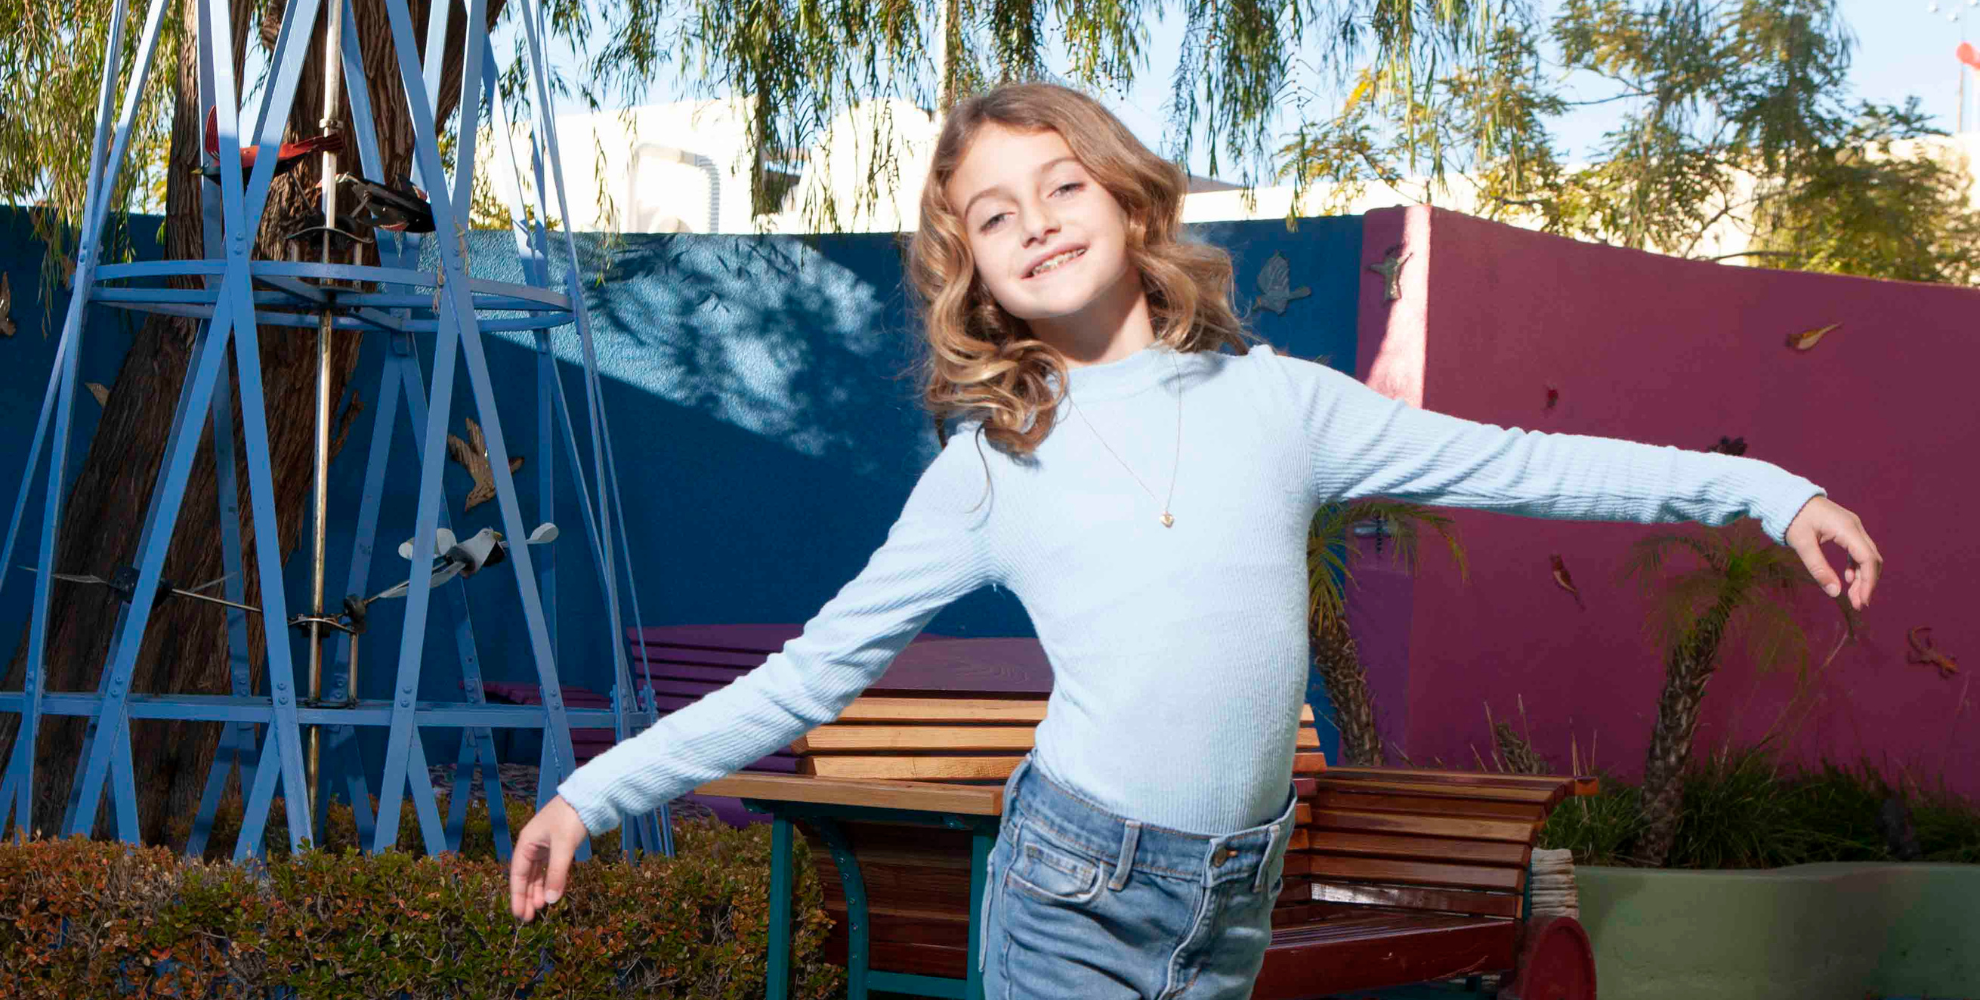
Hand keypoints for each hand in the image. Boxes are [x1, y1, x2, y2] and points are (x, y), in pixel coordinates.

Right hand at [510, 795, 588, 922]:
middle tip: (530, 918)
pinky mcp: (558, 845)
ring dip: (538, 890)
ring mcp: (545, 845)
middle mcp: (533, 845)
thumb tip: (550, 901)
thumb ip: (557, 874)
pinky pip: (550, 868)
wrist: (590, 796)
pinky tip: (552, 893)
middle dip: (527, 897)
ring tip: (541, 909)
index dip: (517, 896)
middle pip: (527, 876)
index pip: (518, 875)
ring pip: (538, 873)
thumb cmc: (571, 818)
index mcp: (527, 843)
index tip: (519, 915)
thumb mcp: (563, 847)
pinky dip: (550, 881)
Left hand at [1784, 496, 1881, 610]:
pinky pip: (1858, 550)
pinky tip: (1848, 579)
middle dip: (1867, 583)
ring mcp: (1852, 527)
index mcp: (1847, 529)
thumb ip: (1818, 568)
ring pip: (1867, 556)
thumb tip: (1835, 593)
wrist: (1788, 497)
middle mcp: (1855, 527)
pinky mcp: (1846, 529)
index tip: (1862, 602)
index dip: (1868, 582)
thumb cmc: (1793, 518)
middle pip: (1871, 559)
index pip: (1868, 559)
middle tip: (1858, 605)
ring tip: (1853, 596)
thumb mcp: (1802, 544)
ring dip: (1863, 577)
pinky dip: (1856, 566)